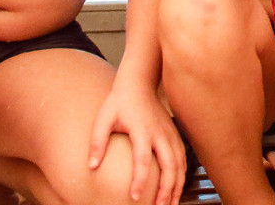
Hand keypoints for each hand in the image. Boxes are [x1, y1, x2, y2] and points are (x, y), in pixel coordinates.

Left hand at [90, 73, 185, 204]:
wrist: (139, 82)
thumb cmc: (119, 102)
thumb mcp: (103, 118)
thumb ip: (98, 141)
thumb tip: (92, 166)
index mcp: (142, 130)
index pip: (142, 159)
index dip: (140, 179)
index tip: (134, 197)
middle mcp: (160, 133)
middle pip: (169, 165)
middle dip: (166, 189)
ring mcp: (170, 134)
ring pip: (179, 164)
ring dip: (177, 186)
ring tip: (171, 204)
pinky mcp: (174, 135)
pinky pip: (182, 158)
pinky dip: (181, 176)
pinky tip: (177, 189)